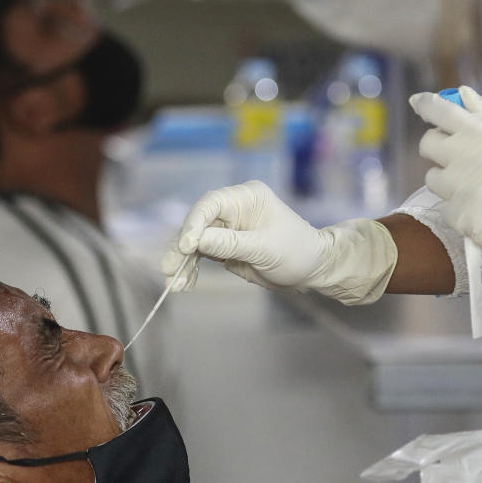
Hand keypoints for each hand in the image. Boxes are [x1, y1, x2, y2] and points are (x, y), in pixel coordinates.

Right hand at [160, 180, 397, 305]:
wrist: (312, 270)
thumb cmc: (297, 252)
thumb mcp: (265, 248)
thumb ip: (231, 243)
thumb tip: (198, 241)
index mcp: (246, 198)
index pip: (210, 204)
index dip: (194, 224)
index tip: (186, 246)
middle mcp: (232, 209)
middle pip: (197, 224)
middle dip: (182, 247)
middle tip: (169, 268)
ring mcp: (226, 228)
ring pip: (194, 242)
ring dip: (182, 262)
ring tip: (176, 283)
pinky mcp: (223, 247)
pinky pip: (200, 256)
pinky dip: (191, 269)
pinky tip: (184, 284)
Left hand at [410, 86, 481, 258]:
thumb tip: (461, 93)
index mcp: (480, 134)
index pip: (439, 110)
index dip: (427, 105)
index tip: (420, 103)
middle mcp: (463, 158)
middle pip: (427, 144)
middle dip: (439, 147)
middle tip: (460, 155)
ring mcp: (457, 188)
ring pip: (432, 177)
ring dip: (447, 180)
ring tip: (478, 186)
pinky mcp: (456, 215)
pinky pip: (444, 206)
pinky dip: (458, 207)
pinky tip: (481, 208)